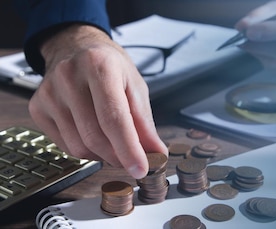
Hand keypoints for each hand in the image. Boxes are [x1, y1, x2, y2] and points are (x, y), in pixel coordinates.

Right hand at [28, 25, 167, 178]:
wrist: (75, 47)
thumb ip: (145, 123)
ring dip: (103, 155)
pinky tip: (95, 137)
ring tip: (115, 144)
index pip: (114, 118)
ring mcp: (49, 93)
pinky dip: (86, 151)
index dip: (129, 149)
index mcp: (99, 66)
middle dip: (118, 156)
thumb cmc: (109, 66)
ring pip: (79, 146)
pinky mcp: (37, 107)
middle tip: (132, 160)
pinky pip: (65, 145)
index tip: (141, 169)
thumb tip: (156, 154)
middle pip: (94, 136)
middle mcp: (69, 77)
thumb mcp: (135, 86)